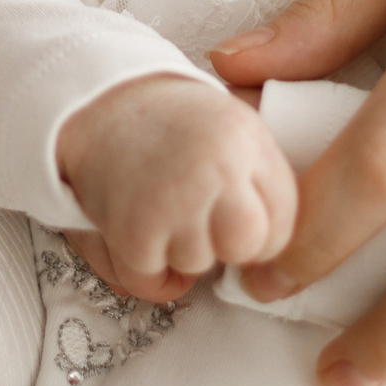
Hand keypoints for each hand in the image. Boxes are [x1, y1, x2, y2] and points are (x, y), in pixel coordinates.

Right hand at [55, 74, 298, 303]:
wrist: (97, 102)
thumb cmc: (173, 121)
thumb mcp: (235, 124)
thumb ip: (264, 175)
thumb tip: (288, 242)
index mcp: (246, 139)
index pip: (286, 218)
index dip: (264, 226)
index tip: (241, 216)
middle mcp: (215, 169)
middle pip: (248, 247)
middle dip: (228, 244)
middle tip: (204, 220)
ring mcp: (173, 201)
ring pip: (198, 266)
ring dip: (181, 252)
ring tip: (164, 210)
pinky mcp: (134, 231)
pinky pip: (155, 283)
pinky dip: (148, 271)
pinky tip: (143, 235)